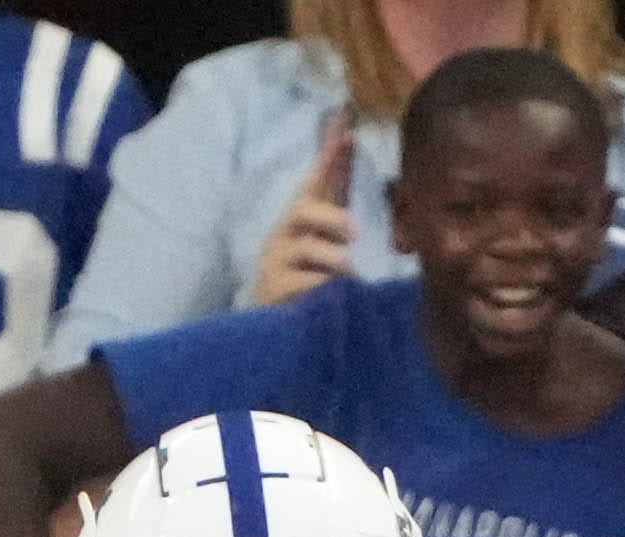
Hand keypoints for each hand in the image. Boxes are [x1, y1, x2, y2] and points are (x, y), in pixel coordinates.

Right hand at [250, 114, 356, 304]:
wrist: (270, 315)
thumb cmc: (306, 268)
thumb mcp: (327, 232)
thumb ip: (339, 195)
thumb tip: (354, 147)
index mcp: (303, 215)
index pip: (317, 179)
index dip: (329, 157)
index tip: (346, 133)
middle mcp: (288, 231)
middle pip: (303, 210)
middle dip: (329, 215)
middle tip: (355, 230)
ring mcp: (279, 258)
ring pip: (305, 249)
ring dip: (331, 256)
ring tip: (351, 268)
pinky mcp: (275, 287)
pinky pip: (298, 284)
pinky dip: (319, 286)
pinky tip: (335, 291)